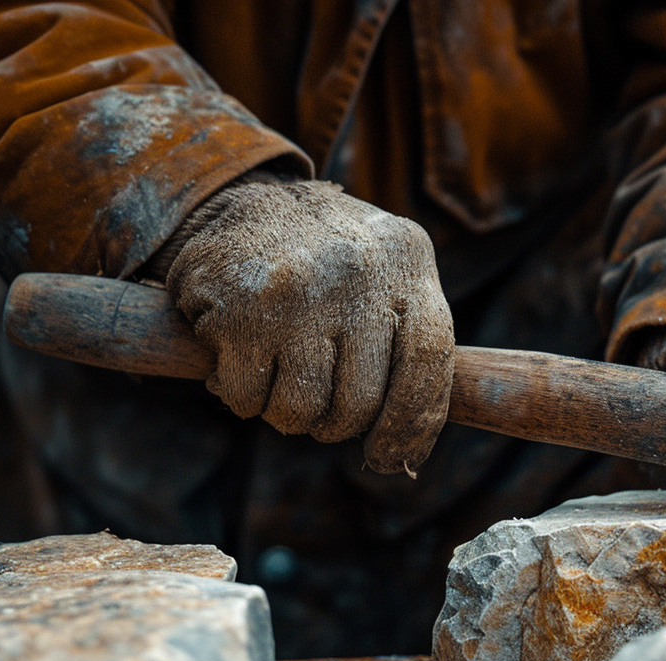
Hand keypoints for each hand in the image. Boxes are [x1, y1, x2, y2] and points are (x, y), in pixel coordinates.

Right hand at [156, 175, 453, 475]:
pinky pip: (248, 398)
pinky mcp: (237, 311)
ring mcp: (296, 292)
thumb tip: (406, 457)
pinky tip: (238, 361)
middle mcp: (357, 272)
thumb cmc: (329, 260)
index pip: (428, 361)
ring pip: (302, 409)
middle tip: (319, 407)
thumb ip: (407, 343)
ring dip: (287, 413)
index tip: (390, 457)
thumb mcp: (388, 273)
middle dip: (335, 423)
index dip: (412, 423)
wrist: (242, 199)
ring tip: (278, 377)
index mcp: (406, 262)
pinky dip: (241, 397)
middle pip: (361, 402)